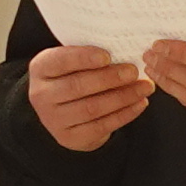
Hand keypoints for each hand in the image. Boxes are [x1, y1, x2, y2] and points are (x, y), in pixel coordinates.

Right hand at [25, 40, 152, 153]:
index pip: (60, 61)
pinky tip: (140, 103)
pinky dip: (124, 114)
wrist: (63, 111)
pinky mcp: (69, 138)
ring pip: (92, 108)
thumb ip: (90, 54)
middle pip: (78, 86)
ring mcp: (53, 120)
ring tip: (144, 87)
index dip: (84, 58)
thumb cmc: (74, 76)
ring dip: (123, 97)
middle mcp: (41, 95)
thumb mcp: (72, 61)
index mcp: (41, 68)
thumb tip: (124, 47)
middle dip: (110, 78)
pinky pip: (101, 126)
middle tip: (134, 71)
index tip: (107, 56)